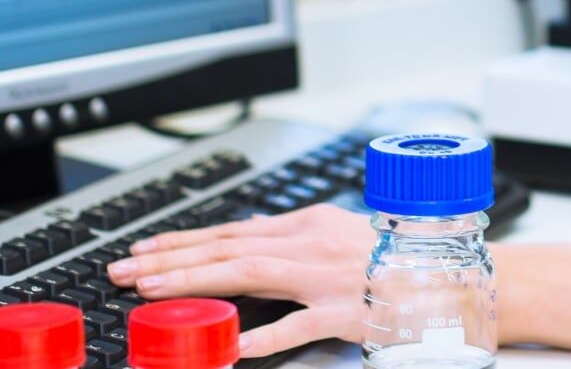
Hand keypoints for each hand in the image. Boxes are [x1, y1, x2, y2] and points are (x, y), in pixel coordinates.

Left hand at [105, 204, 371, 356]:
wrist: (445, 275)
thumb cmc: (394, 257)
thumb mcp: (339, 233)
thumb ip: (293, 237)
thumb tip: (250, 233)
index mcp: (309, 225)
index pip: (231, 231)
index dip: (183, 241)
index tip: (143, 250)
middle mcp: (312, 245)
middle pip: (228, 249)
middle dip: (171, 258)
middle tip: (125, 269)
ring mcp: (326, 278)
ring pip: (248, 275)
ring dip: (195, 281)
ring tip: (151, 291)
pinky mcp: (344, 311)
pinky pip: (298, 324)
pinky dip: (264, 335)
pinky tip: (232, 346)